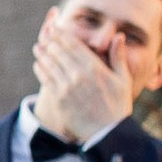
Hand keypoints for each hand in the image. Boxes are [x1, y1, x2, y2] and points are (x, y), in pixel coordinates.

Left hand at [31, 6, 135, 146]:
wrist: (108, 133)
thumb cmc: (118, 105)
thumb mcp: (123, 80)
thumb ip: (118, 56)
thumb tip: (119, 36)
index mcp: (94, 67)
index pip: (73, 44)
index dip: (61, 34)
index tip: (55, 27)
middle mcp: (79, 75)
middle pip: (58, 51)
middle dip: (50, 41)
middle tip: (44, 34)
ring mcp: (67, 87)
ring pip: (50, 64)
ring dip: (42, 53)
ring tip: (38, 46)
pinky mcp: (60, 99)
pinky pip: (46, 80)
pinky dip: (41, 69)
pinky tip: (38, 64)